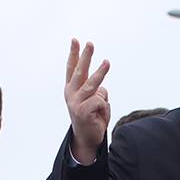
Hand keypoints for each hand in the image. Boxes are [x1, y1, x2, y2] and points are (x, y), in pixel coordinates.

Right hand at [65, 39, 110, 165]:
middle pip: (79, 71)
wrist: (87, 140)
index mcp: (72, 89)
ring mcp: (75, 103)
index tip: (75, 40)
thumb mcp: (92, 100)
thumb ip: (95, 90)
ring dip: (101, 73)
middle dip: (85, 56)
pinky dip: (105, 108)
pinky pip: (101, 101)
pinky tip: (100, 116)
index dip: (74, 54)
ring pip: (92, 84)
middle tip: (90, 43)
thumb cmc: (92, 117)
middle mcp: (71, 94)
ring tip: (107, 62)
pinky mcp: (82, 111)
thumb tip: (101, 87)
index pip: (72, 68)